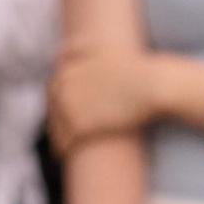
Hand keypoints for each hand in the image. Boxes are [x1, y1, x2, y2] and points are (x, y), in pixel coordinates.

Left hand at [47, 39, 164, 151]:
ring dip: (56, 137)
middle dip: (54, 121)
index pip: (53, 89)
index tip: (60, 113)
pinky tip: (63, 155)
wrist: (151, 86)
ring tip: (60, 148)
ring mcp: (72, 105)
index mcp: (69, 68)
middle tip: (58, 134)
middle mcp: (65, 85)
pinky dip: (62, 148)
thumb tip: (57, 55)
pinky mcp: (82, 125)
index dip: (56, 103)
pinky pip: (65, 140)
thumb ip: (78, 48)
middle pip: (52, 108)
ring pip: (56, 126)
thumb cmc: (135, 68)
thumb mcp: (103, 49)